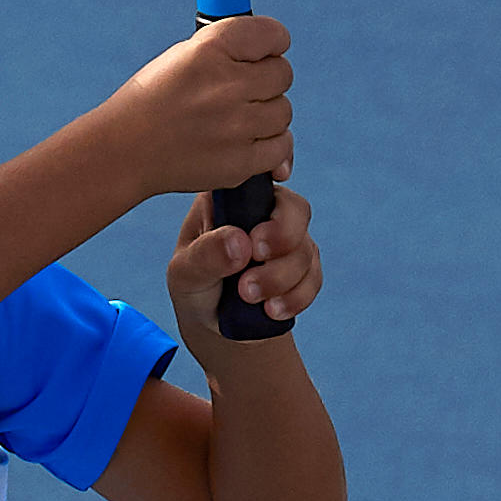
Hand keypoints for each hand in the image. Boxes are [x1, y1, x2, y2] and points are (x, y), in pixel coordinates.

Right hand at [105, 15, 291, 202]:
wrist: (123, 151)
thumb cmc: (154, 100)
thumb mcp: (184, 56)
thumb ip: (230, 49)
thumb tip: (278, 50)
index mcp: (210, 48)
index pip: (273, 35)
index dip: (270, 44)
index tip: (263, 53)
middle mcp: (225, 85)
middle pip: (282, 74)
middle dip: (266, 81)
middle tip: (241, 91)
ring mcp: (235, 126)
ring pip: (283, 112)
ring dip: (266, 115)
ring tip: (234, 121)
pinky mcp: (239, 161)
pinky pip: (281, 147)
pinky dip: (269, 147)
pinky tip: (244, 143)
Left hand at [169, 189, 319, 348]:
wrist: (214, 322)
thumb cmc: (195, 285)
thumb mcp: (185, 272)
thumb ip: (206, 255)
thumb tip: (241, 242)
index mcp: (232, 197)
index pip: (260, 177)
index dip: (275, 182)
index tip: (263, 220)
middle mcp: (265, 211)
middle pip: (296, 211)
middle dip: (281, 240)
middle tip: (254, 260)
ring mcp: (289, 239)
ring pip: (305, 249)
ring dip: (281, 278)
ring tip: (247, 297)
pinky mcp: (304, 267)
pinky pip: (314, 278)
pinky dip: (295, 297)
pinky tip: (272, 310)